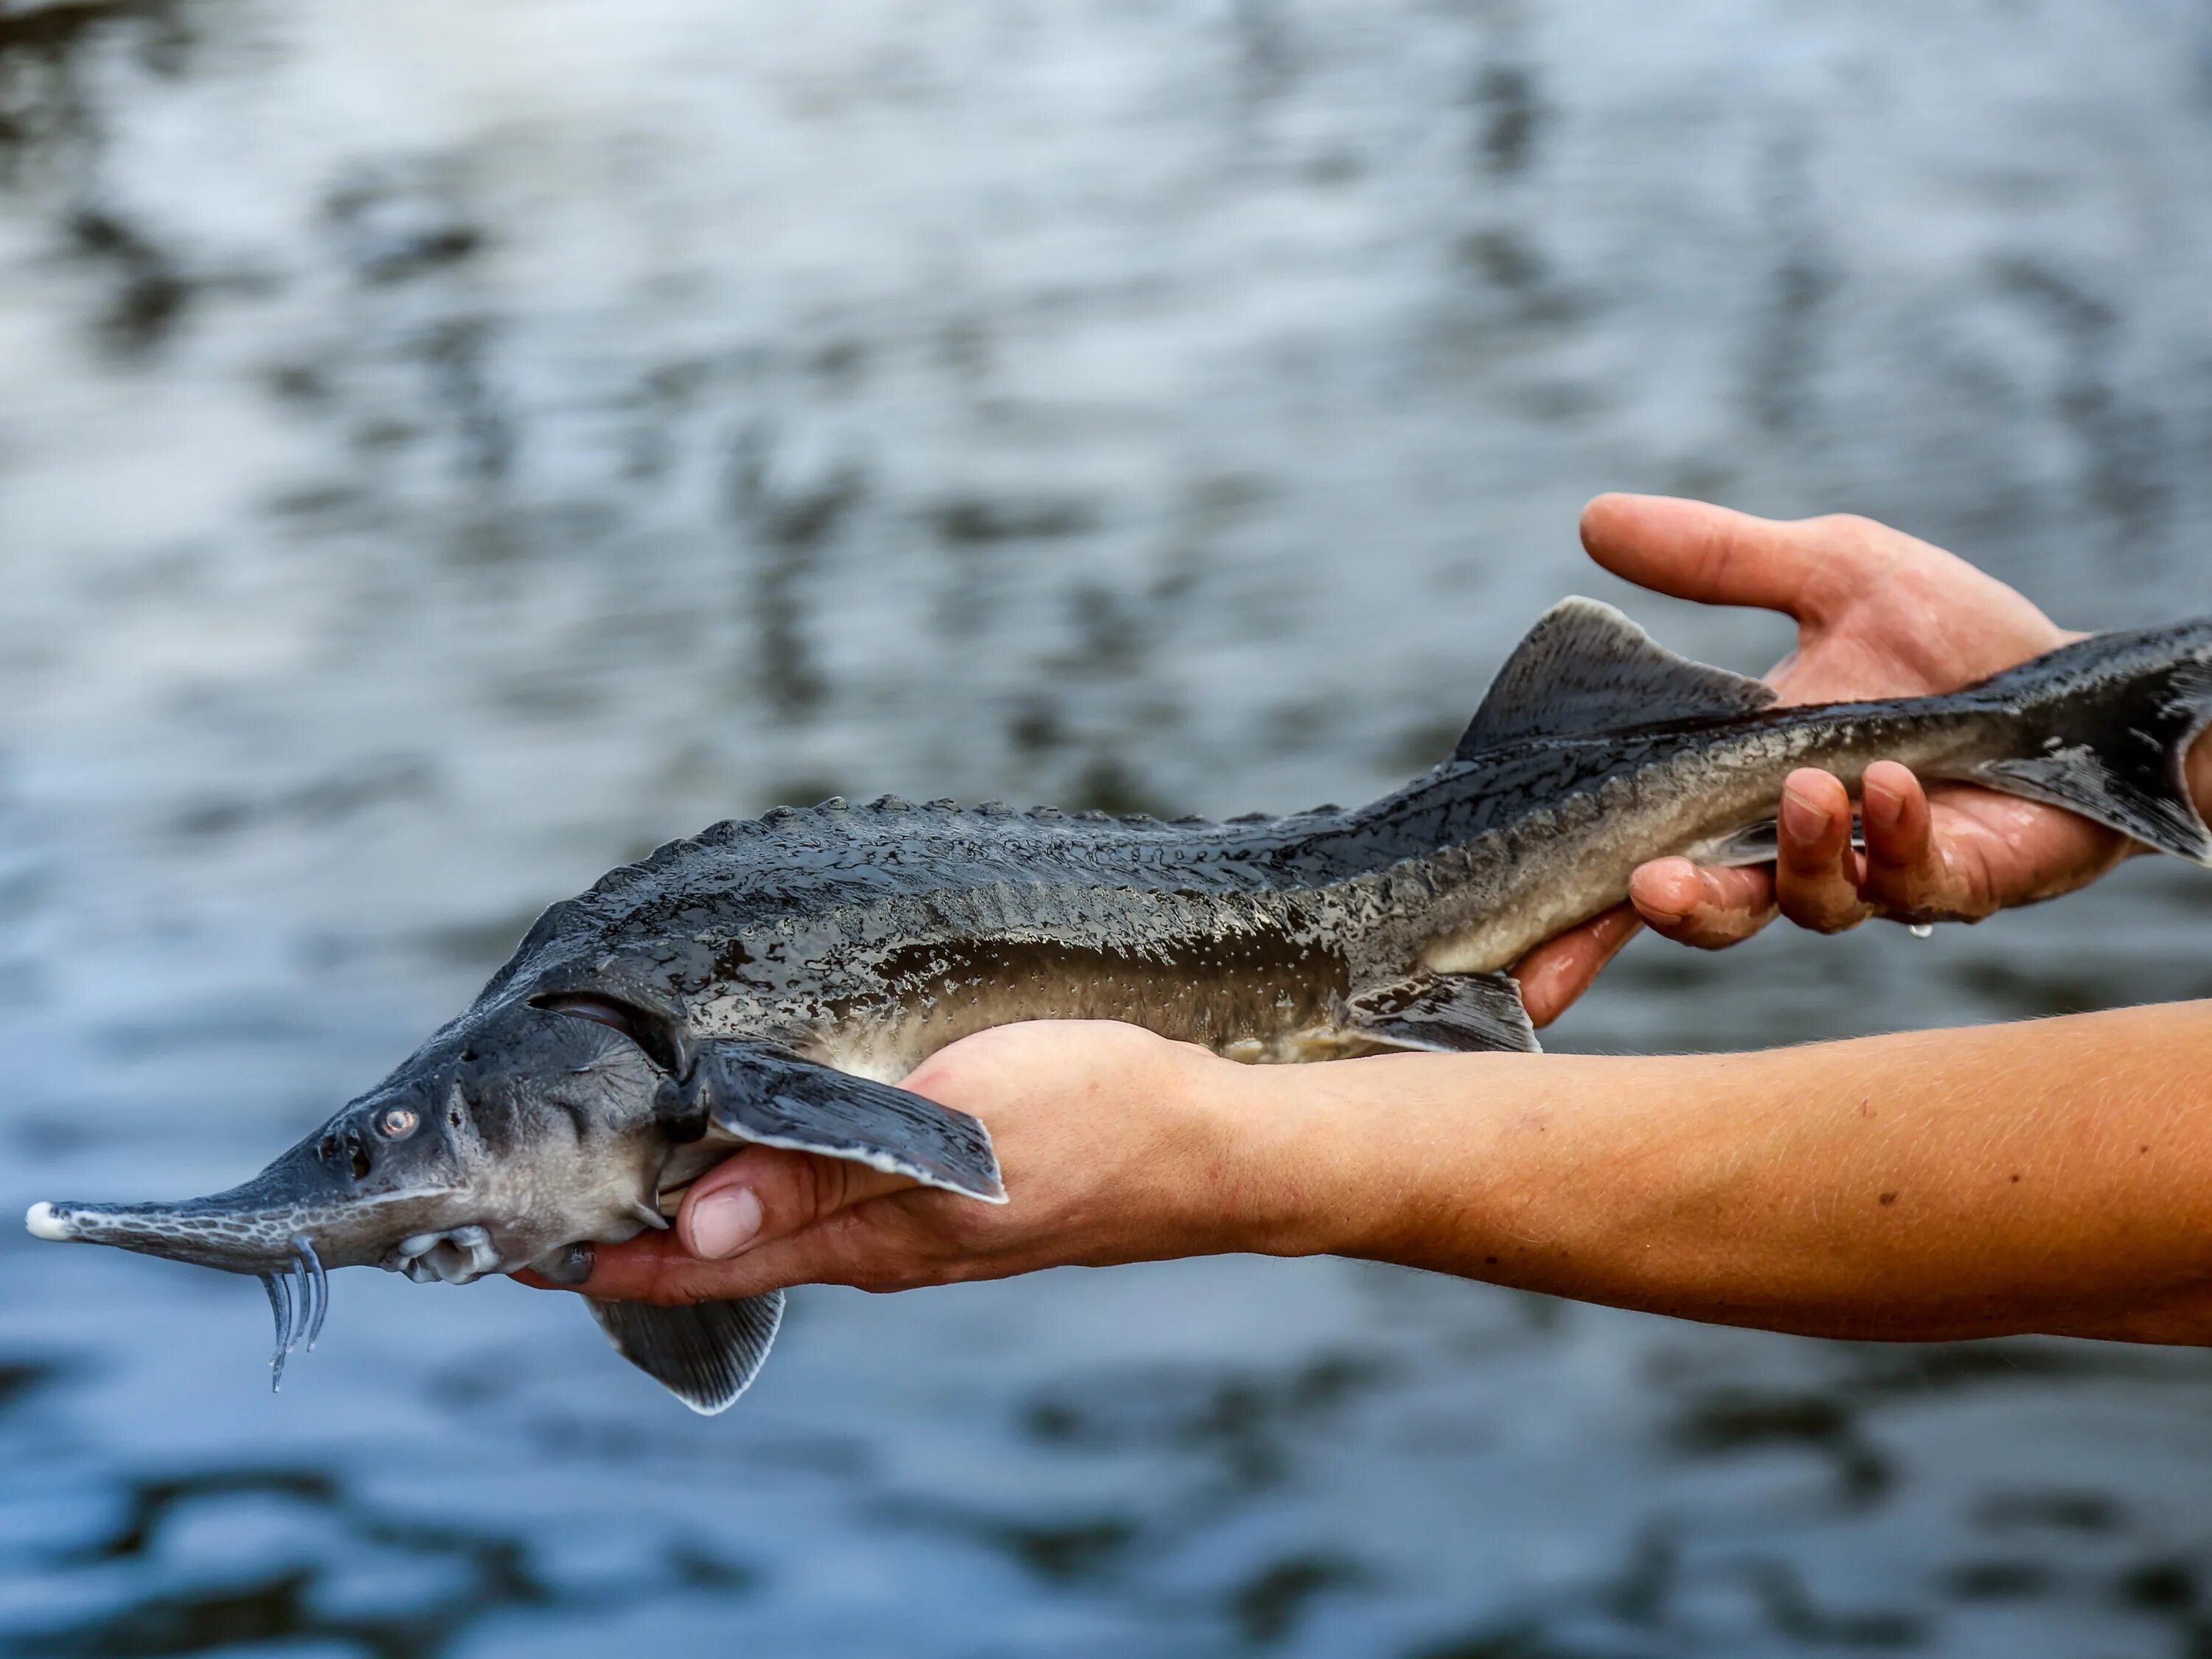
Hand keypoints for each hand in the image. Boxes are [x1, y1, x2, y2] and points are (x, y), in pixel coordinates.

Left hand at [520, 1022, 1275, 1306]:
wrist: (1211, 1146)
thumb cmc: (1091, 1121)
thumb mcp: (949, 1135)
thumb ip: (823, 1173)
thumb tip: (694, 1229)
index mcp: (865, 1239)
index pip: (698, 1268)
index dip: (604, 1262)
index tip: (514, 1248)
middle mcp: (879, 1246)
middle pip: (725, 1250)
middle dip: (635, 1229)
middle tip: (550, 1189)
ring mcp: (918, 1227)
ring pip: (777, 1221)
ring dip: (699, 1198)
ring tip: (633, 1158)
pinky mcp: (952, 1196)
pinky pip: (832, 1196)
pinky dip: (769, 1177)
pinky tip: (764, 1136)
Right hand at [1513, 495, 2138, 1027]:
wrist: (2092, 683)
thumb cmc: (1959, 636)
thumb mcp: (1832, 569)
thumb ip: (1715, 556)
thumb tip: (1594, 515)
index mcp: (1745, 793)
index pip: (1648, 860)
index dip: (1581, 916)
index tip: (1519, 946)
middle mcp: (1797, 850)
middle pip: (1709, 915)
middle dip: (1672, 912)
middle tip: (1646, 887)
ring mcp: (1876, 876)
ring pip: (1804, 906)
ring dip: (1798, 855)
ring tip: (1809, 787)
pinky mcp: (1958, 885)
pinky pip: (1909, 886)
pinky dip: (1892, 837)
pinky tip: (1893, 784)